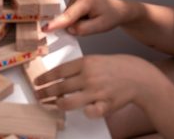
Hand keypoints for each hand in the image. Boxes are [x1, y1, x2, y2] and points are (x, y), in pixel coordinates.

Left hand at [34, 54, 161, 115]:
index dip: (45, 78)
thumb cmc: (114, 67)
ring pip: (69, 102)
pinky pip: (89, 112)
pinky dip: (85, 112)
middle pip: (60, 87)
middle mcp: (88, 77)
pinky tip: (83, 110)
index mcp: (85, 63)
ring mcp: (96, 92)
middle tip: (38, 96)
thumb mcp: (94, 60)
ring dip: (58, 104)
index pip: (58, 71)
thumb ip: (78, 67)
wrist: (137, 76)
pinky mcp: (105, 105)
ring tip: (53, 104)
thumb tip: (60, 75)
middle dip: (46, 93)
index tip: (37, 82)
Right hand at [43, 0, 126, 35]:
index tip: (46, 28)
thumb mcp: (100, 27)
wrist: (116, 8)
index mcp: (86, 0)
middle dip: (75, 25)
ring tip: (90, 18)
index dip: (57, 23)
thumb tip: (68, 29)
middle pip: (68, 17)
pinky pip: (69, 13)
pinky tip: (86, 16)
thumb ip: (82, 29)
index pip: (69, 15)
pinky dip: (76, 18)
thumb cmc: (111, 16)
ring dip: (76, 21)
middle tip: (91, 24)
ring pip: (68, 15)